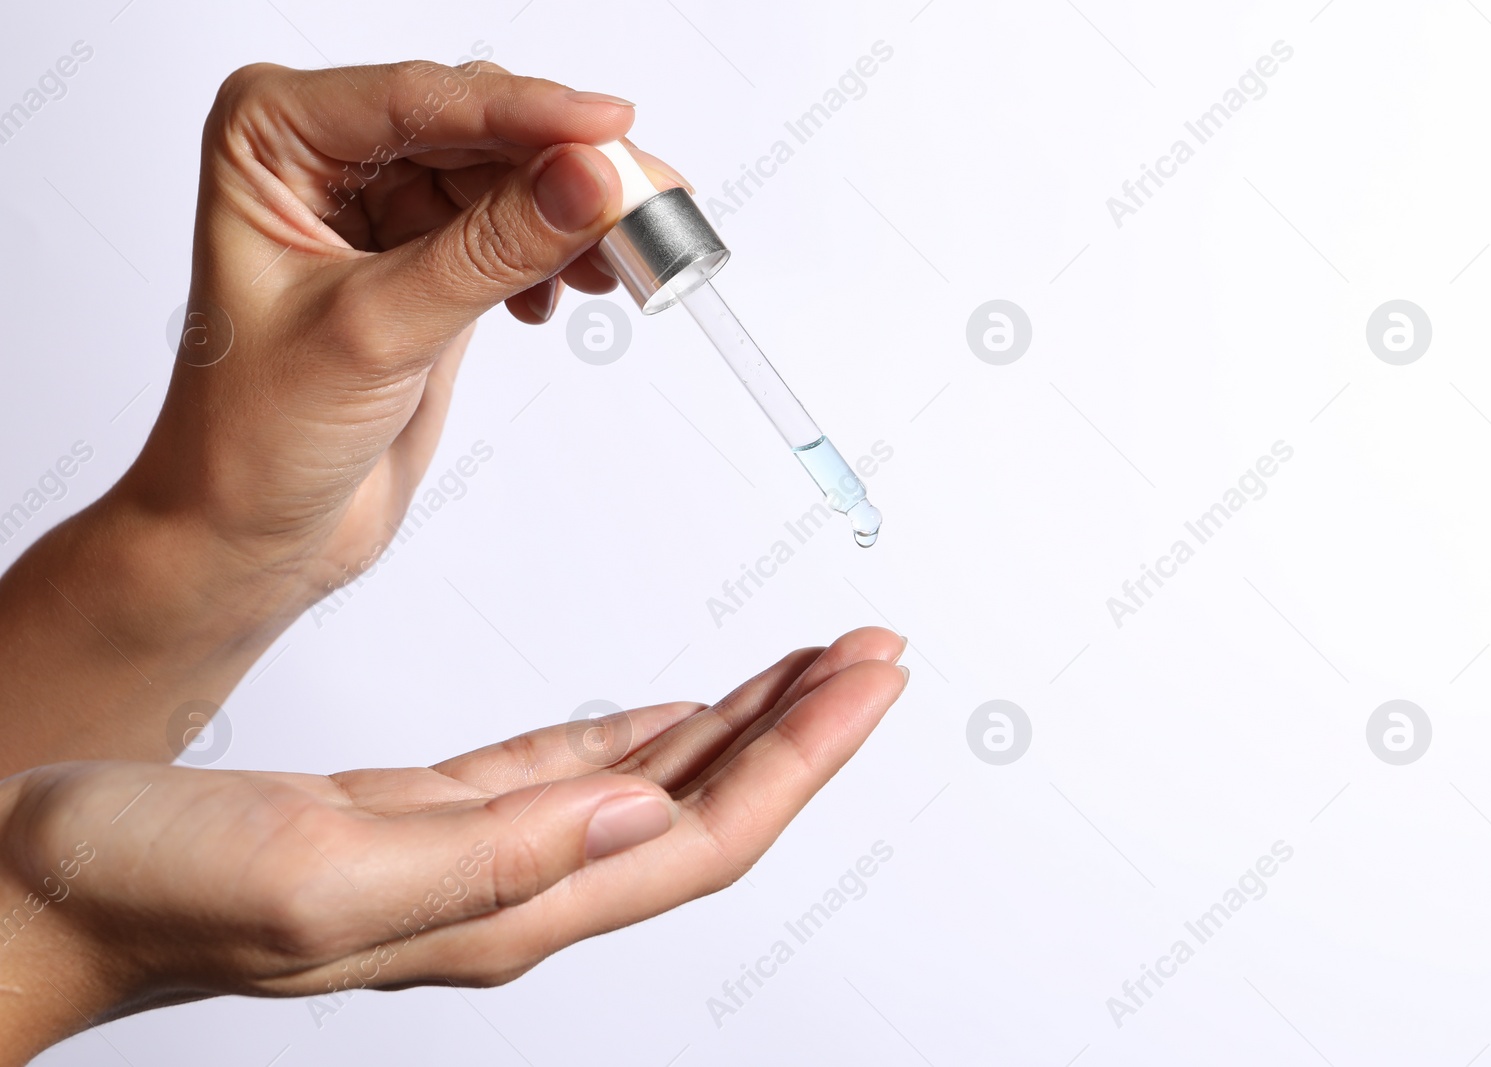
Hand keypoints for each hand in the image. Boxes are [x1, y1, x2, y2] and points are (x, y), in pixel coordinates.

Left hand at [0, 60, 688, 771]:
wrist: (252, 531)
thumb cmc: (251, 435)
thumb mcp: (378, 332)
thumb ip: (490, 250)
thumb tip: (585, 181)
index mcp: (273, 138)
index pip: (421, 99)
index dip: (525, 111)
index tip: (610, 130)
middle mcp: (326, 155)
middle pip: (479, 128)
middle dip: (565, 167)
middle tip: (645, 207)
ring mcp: (383, 206)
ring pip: (510, 176)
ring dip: (573, 216)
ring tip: (620, 264)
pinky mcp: (430, 259)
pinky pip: (516, 227)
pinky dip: (556, 253)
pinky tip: (562, 294)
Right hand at [0, 629, 906, 1064]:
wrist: (37, 884)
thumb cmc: (144, 887)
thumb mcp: (320, 871)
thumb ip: (491, 858)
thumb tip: (638, 815)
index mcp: (505, 902)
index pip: (703, 834)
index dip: (802, 758)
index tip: (869, 681)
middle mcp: (514, 883)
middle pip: (706, 807)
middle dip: (803, 730)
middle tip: (873, 653)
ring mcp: (481, 850)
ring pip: (655, 782)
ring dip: (742, 721)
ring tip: (812, 665)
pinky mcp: (436, 814)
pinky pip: (578, 767)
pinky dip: (648, 731)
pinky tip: (683, 712)